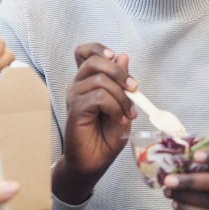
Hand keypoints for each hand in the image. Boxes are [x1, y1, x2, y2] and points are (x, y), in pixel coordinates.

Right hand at [52, 44, 138, 203]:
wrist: (95, 161)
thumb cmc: (106, 134)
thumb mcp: (121, 104)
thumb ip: (121, 82)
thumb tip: (123, 55)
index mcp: (87, 81)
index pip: (84, 52)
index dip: (98, 48)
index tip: (114, 56)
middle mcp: (78, 86)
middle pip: (95, 61)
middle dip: (120, 72)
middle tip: (134, 89)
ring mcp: (74, 98)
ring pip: (100, 80)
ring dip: (121, 97)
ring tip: (127, 114)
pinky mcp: (75, 111)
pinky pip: (98, 97)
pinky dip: (114, 106)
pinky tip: (118, 119)